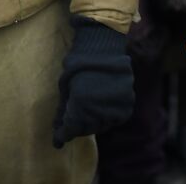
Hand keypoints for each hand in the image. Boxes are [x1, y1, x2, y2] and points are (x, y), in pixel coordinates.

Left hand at [52, 16, 134, 147]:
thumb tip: (58, 136)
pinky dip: (110, 117)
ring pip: (103, 125)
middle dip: (79, 127)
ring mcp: (115, 106)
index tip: (59, 137)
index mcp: (80, 106)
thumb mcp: (65, 90)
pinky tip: (103, 110)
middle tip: (75, 122)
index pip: (70, 130)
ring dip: (95, 123)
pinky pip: (117, 118)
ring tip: (90, 114)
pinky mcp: (127, 103)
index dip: (64, 133)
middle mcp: (98, 110)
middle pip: (87, 129)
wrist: (101, 49)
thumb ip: (63, 113)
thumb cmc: (78, 66)